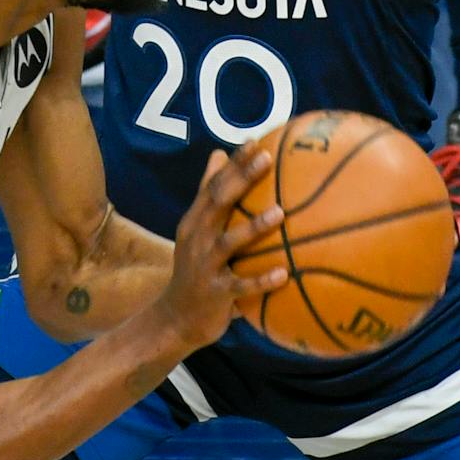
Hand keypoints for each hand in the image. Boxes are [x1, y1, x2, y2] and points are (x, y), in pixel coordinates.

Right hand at [154, 146, 286, 349]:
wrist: (175, 317)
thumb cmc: (196, 268)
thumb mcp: (196, 230)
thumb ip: (208, 195)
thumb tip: (218, 153)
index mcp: (195, 221)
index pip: (214, 185)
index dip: (233, 163)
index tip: (256, 141)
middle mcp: (197, 238)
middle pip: (219, 203)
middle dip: (241, 179)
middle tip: (267, 159)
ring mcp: (205, 266)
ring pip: (229, 243)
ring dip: (254, 227)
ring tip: (279, 213)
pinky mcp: (216, 294)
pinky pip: (241, 286)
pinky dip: (261, 280)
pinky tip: (284, 274)